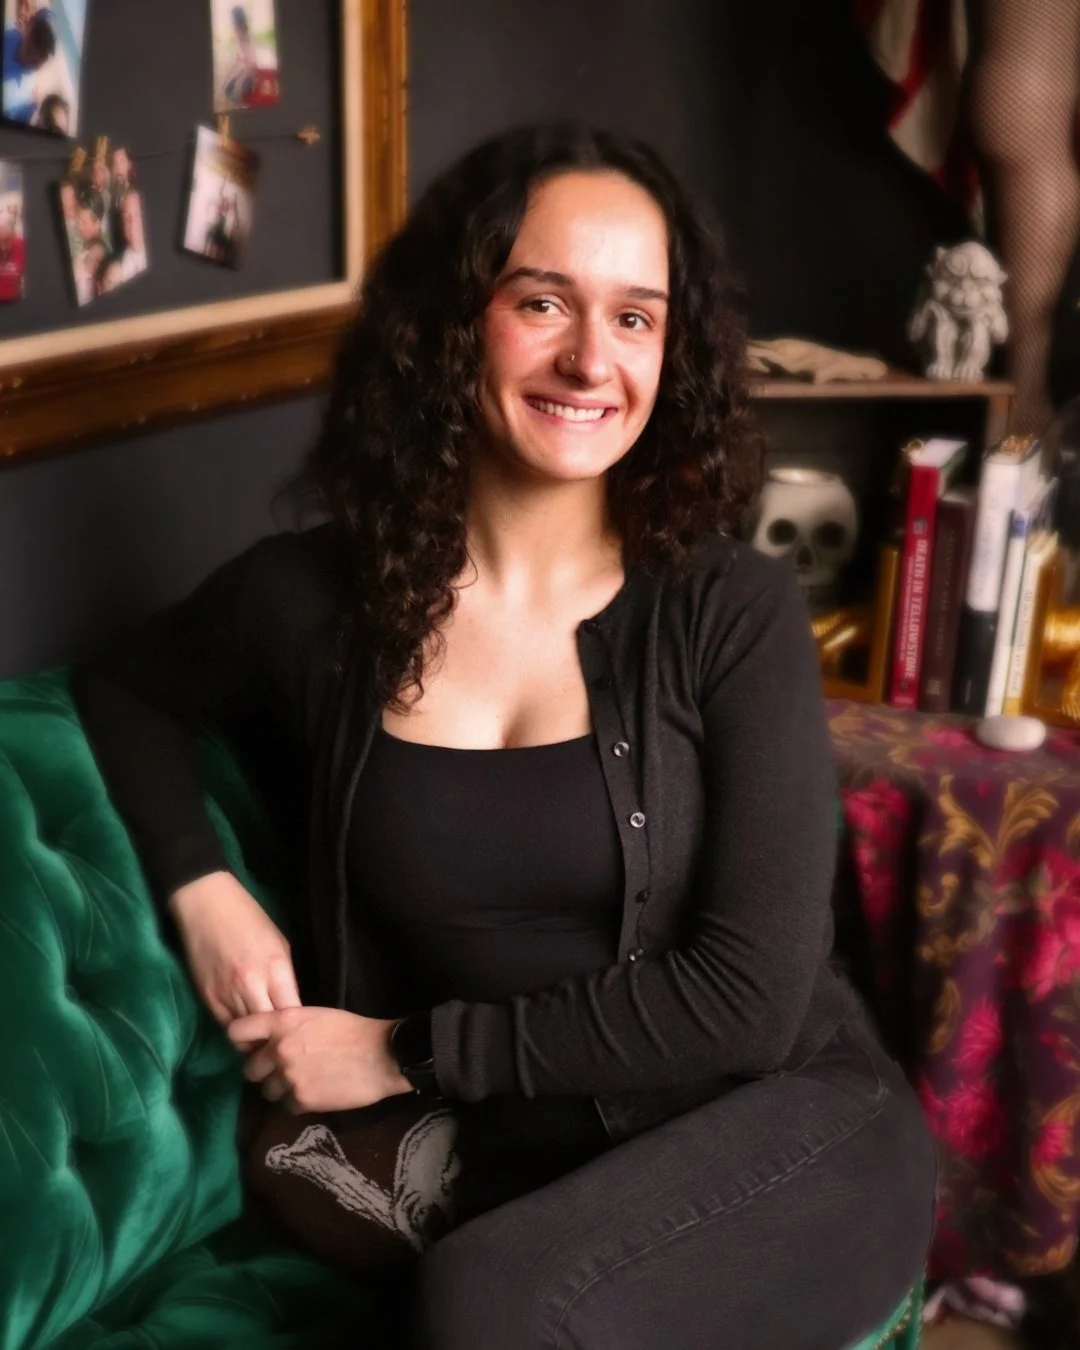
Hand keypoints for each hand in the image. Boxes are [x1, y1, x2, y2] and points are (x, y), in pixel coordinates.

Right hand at [167, 870, 300, 1026]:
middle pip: (268, 1029)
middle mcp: (252, 985)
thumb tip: (291, 1005)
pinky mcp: (208, 998)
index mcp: (276, 969)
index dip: (296, 1026)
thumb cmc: (250, 920)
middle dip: (276, 1039)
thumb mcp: (280, 945)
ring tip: (264, 1040)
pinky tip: (245, 1028)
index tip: (300, 1030)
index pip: (291, 1012)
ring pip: (245, 1033)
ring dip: (255, 1039)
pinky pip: (225, 1025)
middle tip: (281, 1042)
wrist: (207, 906)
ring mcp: (227, 994)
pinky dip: (237, 1030)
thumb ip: (285, 978)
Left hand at [227, 1007, 413, 1113]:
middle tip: (282, 1070)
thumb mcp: (315, 1016)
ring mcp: (288, 1076)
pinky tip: (315, 1092)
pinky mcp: (301, 1100)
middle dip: (263, 1072)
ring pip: (266, 1091)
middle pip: (249, 1070)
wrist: (382, 1055)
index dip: (241, 1042)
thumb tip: (267, 1041)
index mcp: (282, 1021)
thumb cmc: (352, 1030)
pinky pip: (285, 1106)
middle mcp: (279, 1049)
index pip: (236, 1032)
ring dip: (280, 1089)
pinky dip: (297, 1103)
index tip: (252, 1048)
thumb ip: (287, 1026)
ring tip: (303, 1082)